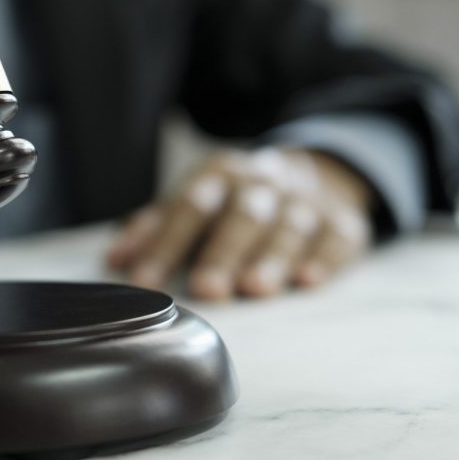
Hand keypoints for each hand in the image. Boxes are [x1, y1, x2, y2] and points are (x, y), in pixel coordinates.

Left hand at [107, 147, 373, 298]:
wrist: (312, 171)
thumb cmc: (236, 199)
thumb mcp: (196, 201)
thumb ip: (155, 228)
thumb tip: (114, 261)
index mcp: (221, 173)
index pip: (190, 206)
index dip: (165, 243)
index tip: (144, 281)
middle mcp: (263, 182)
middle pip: (242, 214)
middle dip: (224, 251)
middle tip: (207, 288)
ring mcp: (306, 200)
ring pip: (290, 225)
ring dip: (273, 256)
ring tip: (257, 289)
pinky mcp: (344, 220)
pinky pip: (339, 236)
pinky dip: (327, 257)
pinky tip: (310, 280)